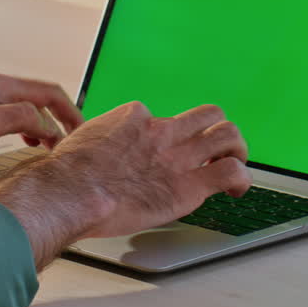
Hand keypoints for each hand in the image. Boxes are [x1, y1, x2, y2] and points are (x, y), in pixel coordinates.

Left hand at [0, 73, 83, 175]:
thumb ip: (19, 118)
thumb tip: (44, 122)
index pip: (46, 90)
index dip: (69, 110)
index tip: (80, 131)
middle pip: (30, 96)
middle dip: (52, 116)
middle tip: (64, 140)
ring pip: (10, 104)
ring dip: (30, 122)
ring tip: (39, 144)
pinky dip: (7, 126)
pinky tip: (0, 140)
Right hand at [0, 102, 250, 266]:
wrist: (71, 192)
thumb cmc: (67, 175)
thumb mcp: (79, 141)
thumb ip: (96, 143)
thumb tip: (87, 154)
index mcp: (134, 117)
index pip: (160, 117)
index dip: (162, 136)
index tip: (158, 153)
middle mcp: (161, 130)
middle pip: (206, 114)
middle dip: (214, 129)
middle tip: (214, 147)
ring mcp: (178, 155)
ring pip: (228, 135)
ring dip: (236, 149)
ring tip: (234, 163)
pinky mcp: (189, 185)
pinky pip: (230, 172)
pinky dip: (240, 179)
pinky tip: (237, 190)